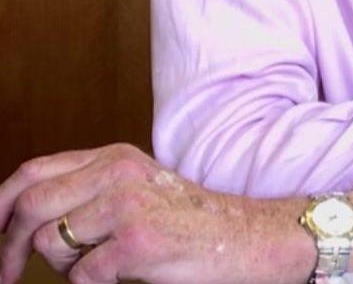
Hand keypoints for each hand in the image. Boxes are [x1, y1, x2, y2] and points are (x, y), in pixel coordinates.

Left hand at [0, 144, 309, 283]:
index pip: (33, 173)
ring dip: (66, 267)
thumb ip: (89, 190)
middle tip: (6, 276)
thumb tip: (18, 216)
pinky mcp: (137, 242)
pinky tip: (128, 273)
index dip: (0, 205)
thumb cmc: (192, 223)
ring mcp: (127, 205)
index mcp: (115, 156)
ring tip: (105, 265)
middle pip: (31, 207)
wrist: (251, 239)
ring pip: (50, 244)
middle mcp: (119, 172)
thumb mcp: (138, 190)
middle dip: (6, 248)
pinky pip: (82, 276)